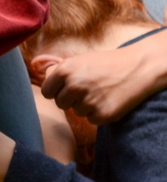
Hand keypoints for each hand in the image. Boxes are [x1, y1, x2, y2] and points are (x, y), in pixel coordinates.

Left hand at [39, 38, 166, 122]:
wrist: (137, 68)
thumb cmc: (106, 63)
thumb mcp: (78, 61)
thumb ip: (61, 73)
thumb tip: (43, 82)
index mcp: (64, 71)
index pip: (47, 92)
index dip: (55, 92)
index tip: (63, 91)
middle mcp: (74, 85)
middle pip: (61, 104)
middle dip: (70, 100)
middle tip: (87, 91)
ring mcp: (88, 101)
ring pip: (76, 112)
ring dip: (86, 106)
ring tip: (101, 93)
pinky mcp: (103, 114)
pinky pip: (92, 119)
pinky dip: (99, 114)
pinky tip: (108, 101)